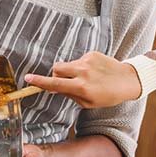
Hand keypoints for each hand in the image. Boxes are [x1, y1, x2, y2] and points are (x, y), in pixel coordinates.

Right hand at [24, 52, 141, 107]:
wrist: (127, 80)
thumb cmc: (108, 96)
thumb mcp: (88, 103)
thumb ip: (70, 95)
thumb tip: (54, 88)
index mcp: (81, 88)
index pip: (55, 84)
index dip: (39, 82)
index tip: (28, 79)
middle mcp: (83, 73)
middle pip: (56, 69)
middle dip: (56, 75)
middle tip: (65, 82)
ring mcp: (87, 61)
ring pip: (67, 64)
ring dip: (69, 71)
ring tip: (85, 78)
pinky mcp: (92, 54)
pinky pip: (78, 60)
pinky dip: (81, 67)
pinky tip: (93, 72)